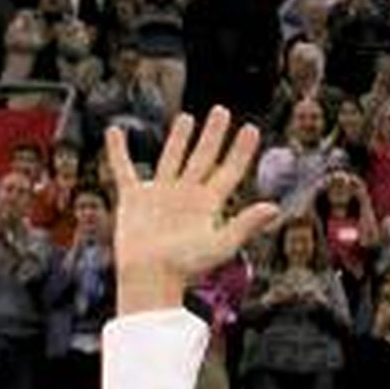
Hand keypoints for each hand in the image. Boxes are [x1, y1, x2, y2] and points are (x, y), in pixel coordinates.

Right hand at [107, 108, 279, 313]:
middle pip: (203, 158)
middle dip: (213, 135)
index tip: (251, 129)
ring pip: (172, 158)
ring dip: (179, 138)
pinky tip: (115, 131)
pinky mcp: (133, 199)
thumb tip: (275, 208)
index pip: (229, 171)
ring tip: (186, 118)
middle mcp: (186, 196)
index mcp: (208, 205)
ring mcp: (160, 196)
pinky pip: (123, 169)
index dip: (241, 151)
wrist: (149, 278)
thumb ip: (246, 224)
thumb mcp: (220, 245)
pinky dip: (118, 151)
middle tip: (222, 110)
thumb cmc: (186, 267)